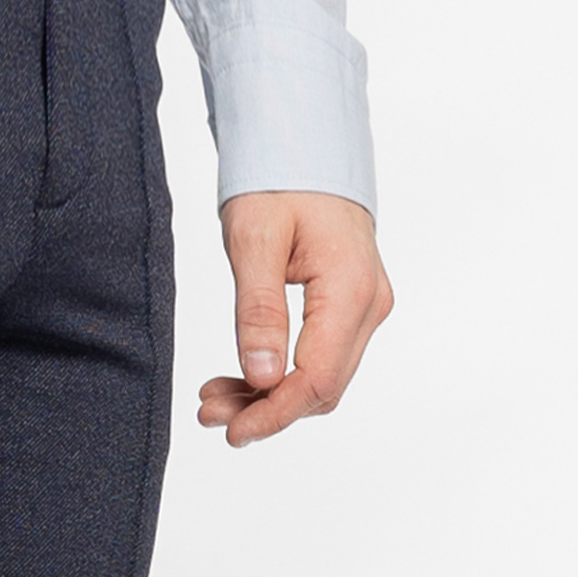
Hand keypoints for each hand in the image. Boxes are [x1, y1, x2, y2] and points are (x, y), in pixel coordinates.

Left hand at [198, 191, 391, 448]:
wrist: (305, 146)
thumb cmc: (279, 181)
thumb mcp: (254, 239)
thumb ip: (258, 309)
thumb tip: (263, 377)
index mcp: (350, 289)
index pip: (319, 379)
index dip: (275, 413)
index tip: (231, 430)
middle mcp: (369, 304)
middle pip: (323, 386)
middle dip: (266, 409)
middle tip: (208, 411)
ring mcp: (365, 306)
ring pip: (322, 376)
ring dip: (271, 396)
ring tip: (215, 398)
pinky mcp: (352, 305)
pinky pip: (322, 355)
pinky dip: (282, 373)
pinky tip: (242, 377)